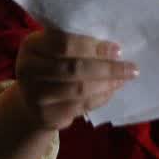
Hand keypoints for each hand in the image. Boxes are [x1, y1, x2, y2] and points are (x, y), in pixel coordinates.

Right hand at [13, 29, 137, 130]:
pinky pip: (79, 107)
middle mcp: (28, 69)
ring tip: (123, 80)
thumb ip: (78, 44)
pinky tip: (111, 91)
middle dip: (106, 68)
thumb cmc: (50, 66)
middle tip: (130, 68)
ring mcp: (34, 95)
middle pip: (74, 68)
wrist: (30, 101)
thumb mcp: (55, 49)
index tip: (117, 49)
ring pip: (78, 89)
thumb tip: (114, 48)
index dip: (93, 46)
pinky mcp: (45, 116)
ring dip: (106, 84)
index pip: (64, 43)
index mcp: (32, 45)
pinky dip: (99, 98)